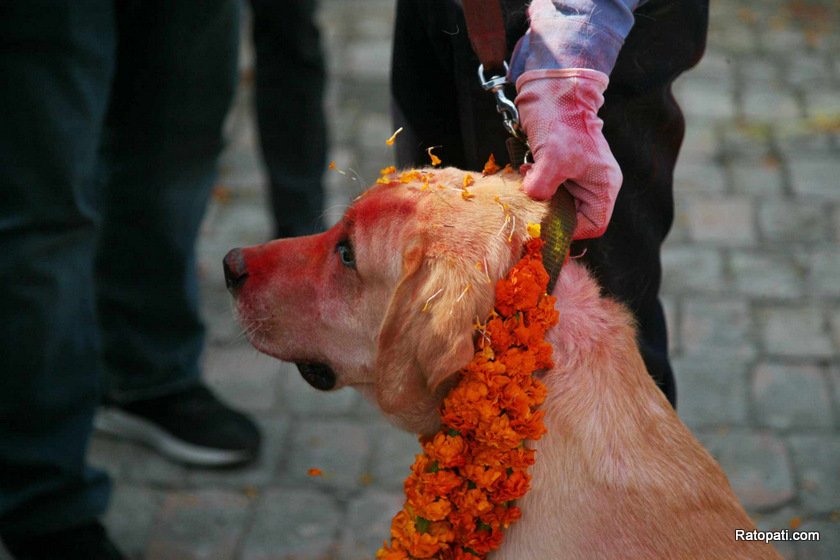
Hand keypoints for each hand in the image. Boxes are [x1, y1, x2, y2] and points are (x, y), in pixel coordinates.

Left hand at [515, 68, 621, 239]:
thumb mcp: (552, 159)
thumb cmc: (560, 120)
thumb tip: (532, 203)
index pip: (594, 225)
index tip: (545, 221)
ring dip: (540, 196)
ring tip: (529, 178)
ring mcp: (578, 174)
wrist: (552, 86)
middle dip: (550, 210)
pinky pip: (548, 187)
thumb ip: (542, 189)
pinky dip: (535, 183)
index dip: (570, 229)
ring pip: (558, 202)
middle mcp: (595, 182)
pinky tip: (527, 168)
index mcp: (605, 184)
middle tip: (532, 199)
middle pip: (574, 216)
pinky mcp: (561, 166)